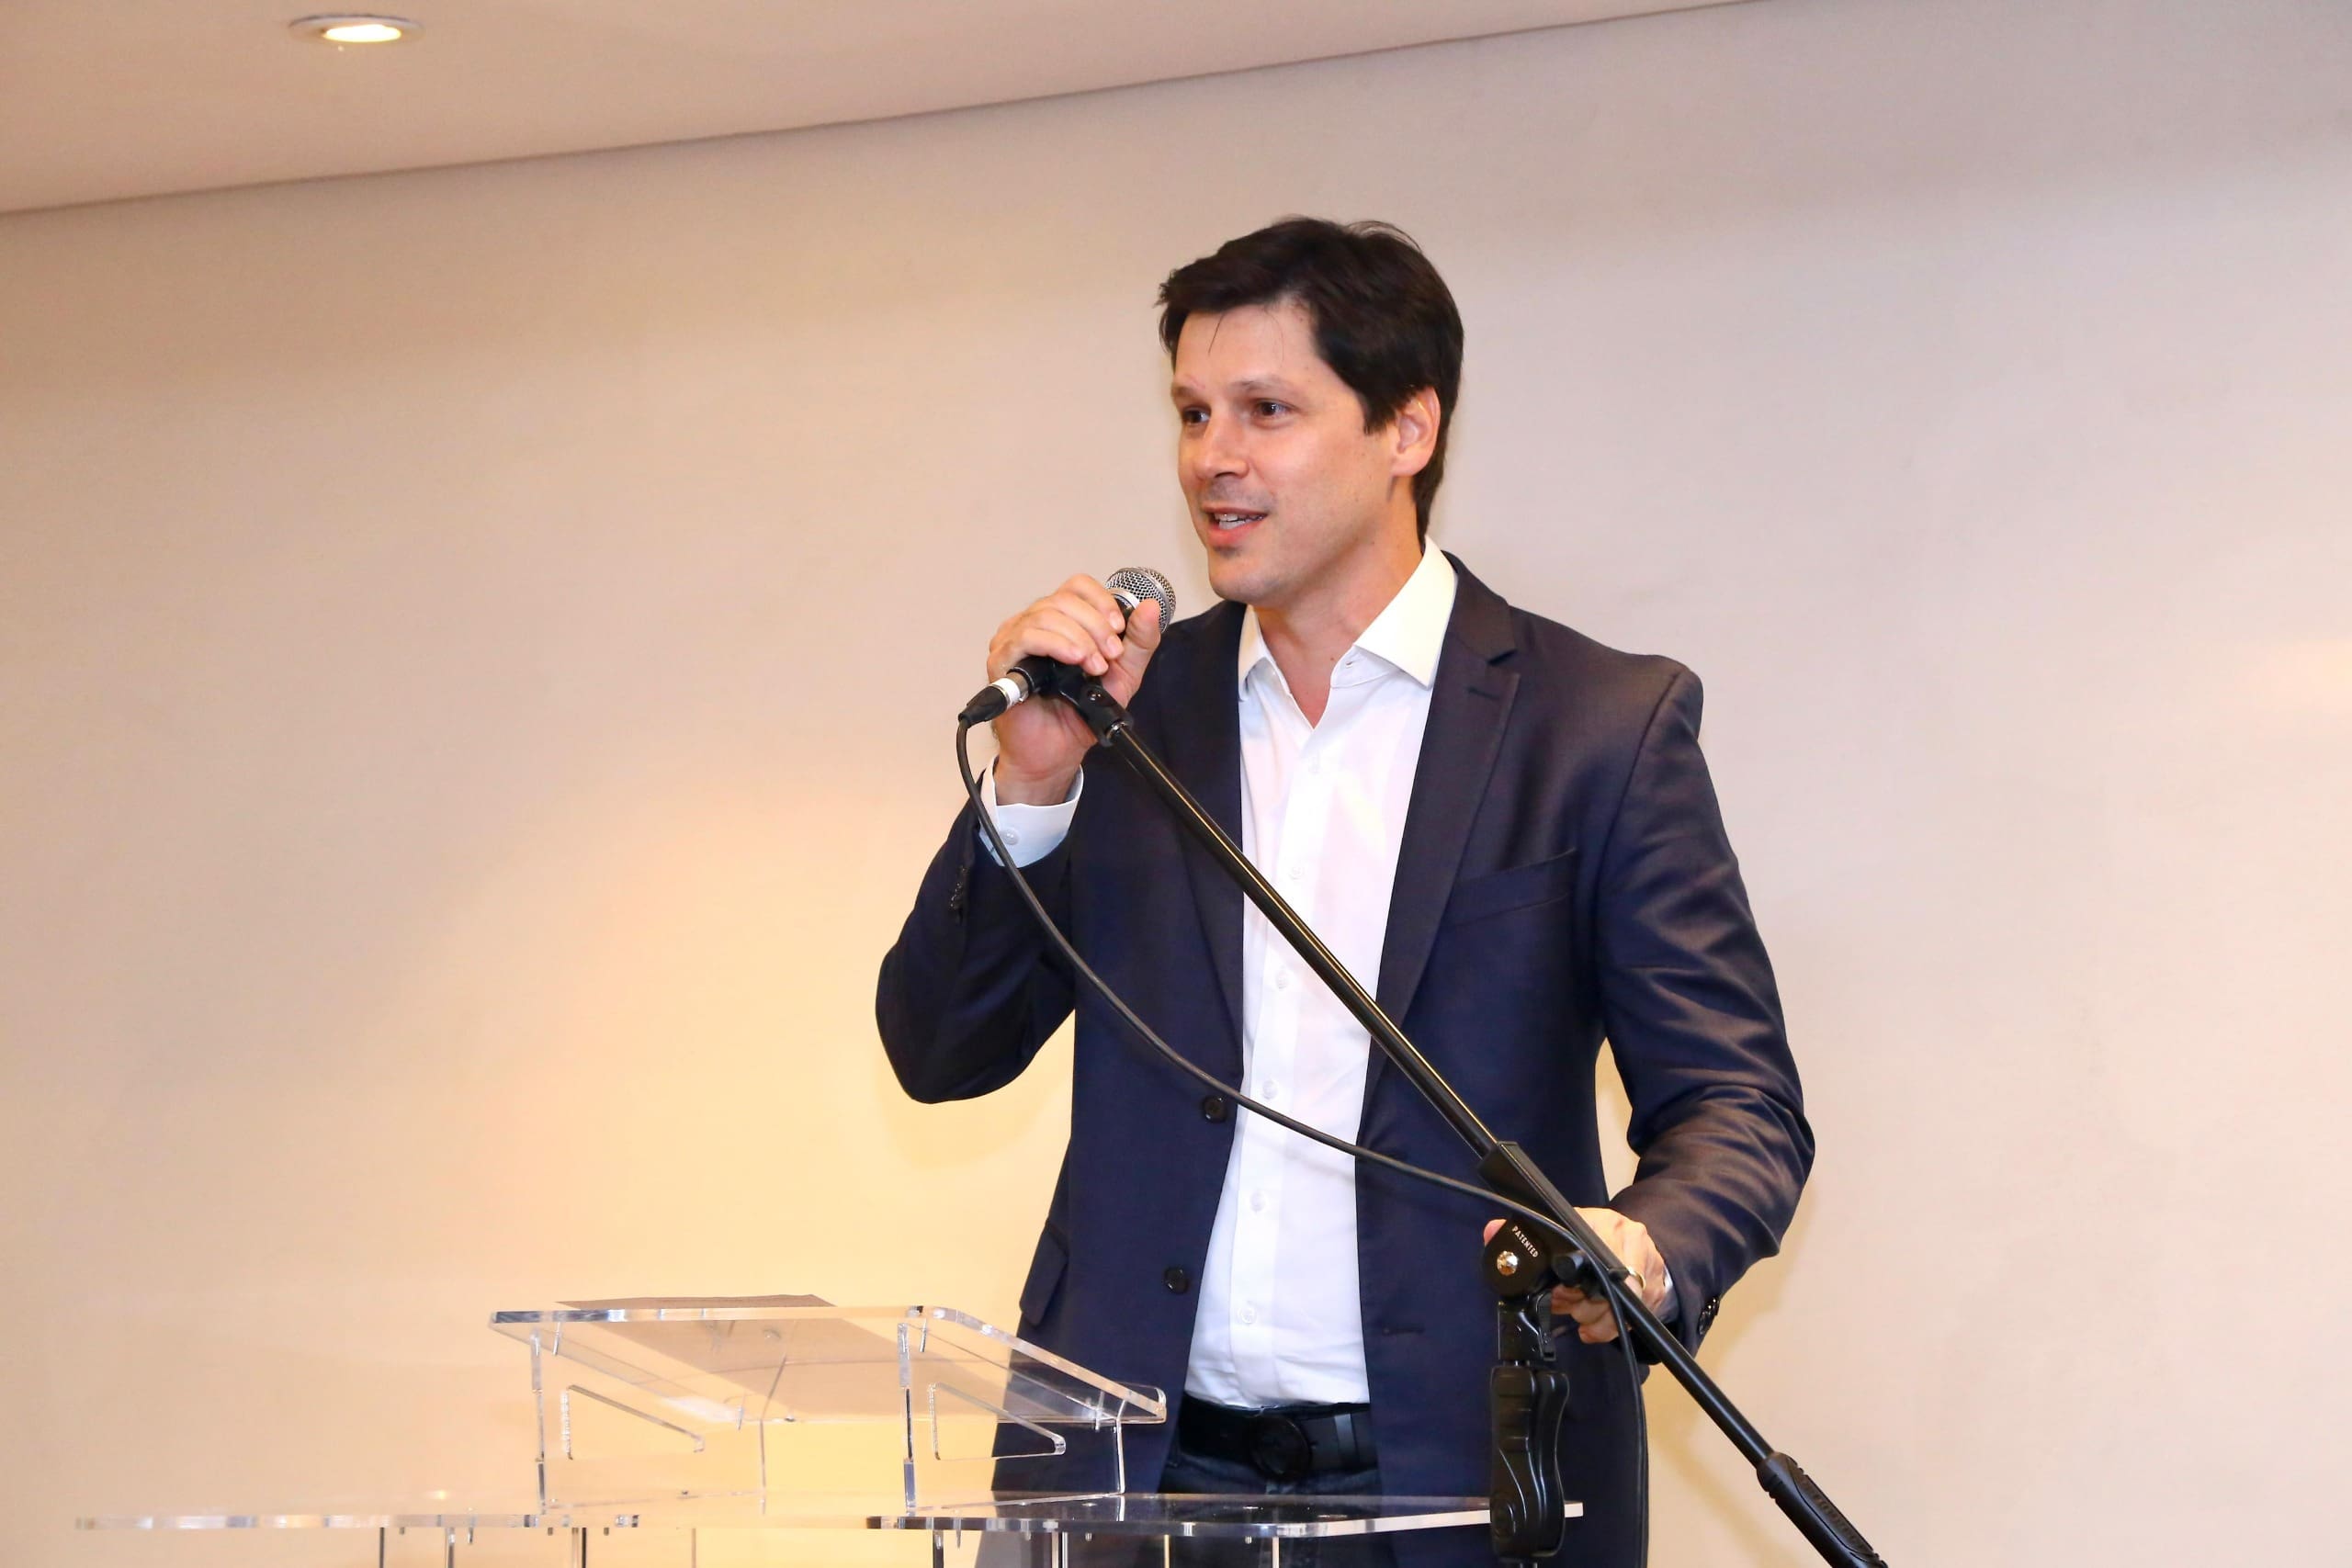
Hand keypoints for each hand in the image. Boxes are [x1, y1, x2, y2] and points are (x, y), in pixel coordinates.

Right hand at [987, 576, 1163, 804]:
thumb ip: (1139, 642)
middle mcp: (1035, 623)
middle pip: (1064, 599)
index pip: (1077, 586)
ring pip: (1045, 615)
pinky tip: (1073, 660)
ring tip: (1094, 666)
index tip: (1119, 628)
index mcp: (1062, 620)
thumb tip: (1149, 607)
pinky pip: (1025, 637)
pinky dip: (1055, 643)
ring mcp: (1015, 639)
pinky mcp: (1002, 660)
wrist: (1059, 751)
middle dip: (1095, 626)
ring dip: (1079, 638)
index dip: (1101, 601)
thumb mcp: (1124, 674)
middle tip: (1111, 655)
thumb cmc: (1082, 712)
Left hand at [1482, 1211, 1668, 1343]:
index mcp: (1601, 1222)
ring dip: (1588, 1316)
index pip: (1581, 1253)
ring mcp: (1645, 1267)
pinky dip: (1602, 1330)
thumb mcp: (1565, 1229)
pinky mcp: (1653, 1293)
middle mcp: (1627, 1241)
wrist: (1644, 1247)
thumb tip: (1492, 1230)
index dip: (1566, 1283)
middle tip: (1563, 1300)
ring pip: (1611, 1308)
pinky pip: (1626, 1322)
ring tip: (1577, 1310)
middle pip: (1597, 1286)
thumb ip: (1528, 1232)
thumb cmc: (1598, 1238)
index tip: (1556, 1293)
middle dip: (1574, 1301)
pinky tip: (1590, 1328)